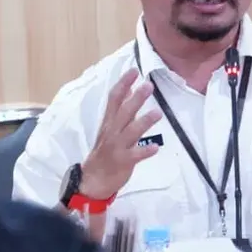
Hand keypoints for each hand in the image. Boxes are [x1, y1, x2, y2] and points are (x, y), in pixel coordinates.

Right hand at [80, 69, 162, 198]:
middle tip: (148, 85)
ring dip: (144, 122)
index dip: (123, 84)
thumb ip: (121, 111)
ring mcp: (117, 147)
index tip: (133, 71)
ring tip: (158, 113)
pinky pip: (135, 155)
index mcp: (108, 123)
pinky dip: (145, 151)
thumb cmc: (105, 152)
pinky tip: (155, 147)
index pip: (114, 99)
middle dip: (135, 99)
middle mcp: (112, 132)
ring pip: (131, 132)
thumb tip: (131, 90)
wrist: (93, 180)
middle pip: (124, 112)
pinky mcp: (123, 162)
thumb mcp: (109, 129)